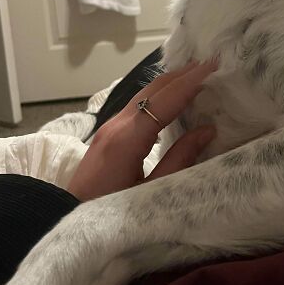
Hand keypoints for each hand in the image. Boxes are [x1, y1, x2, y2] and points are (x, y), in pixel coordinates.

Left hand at [67, 60, 216, 200]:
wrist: (68, 220)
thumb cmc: (112, 213)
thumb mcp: (152, 192)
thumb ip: (180, 160)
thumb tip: (207, 129)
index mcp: (127, 138)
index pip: (164, 99)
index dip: (191, 81)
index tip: (214, 65)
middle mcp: (117, 124)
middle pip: (153, 88)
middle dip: (184, 74)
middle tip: (214, 63)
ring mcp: (110, 126)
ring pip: (145, 93)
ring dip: (173, 81)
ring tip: (202, 74)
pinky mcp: (109, 133)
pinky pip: (139, 104)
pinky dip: (162, 94)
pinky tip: (177, 96)